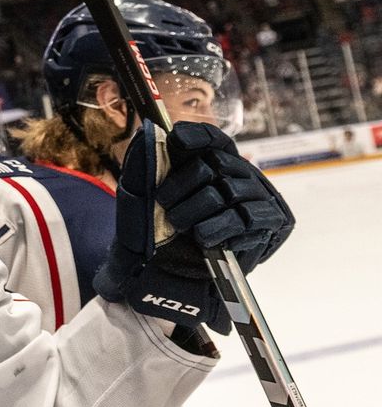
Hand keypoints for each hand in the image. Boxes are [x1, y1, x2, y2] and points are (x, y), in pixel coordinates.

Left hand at [94, 121, 293, 333]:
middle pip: (218, 163)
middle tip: (165, 205)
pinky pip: (247, 217)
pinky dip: (220, 227)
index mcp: (210, 163)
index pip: (212, 138)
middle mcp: (237, 175)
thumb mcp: (138, 196)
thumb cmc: (149, 232)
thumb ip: (143, 164)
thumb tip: (148, 131)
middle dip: (185, 183)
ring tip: (179, 226)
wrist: (161, 275)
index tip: (177, 141)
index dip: (197, 136)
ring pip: (229, 191)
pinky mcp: (269, 224)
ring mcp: (256, 198)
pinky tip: (203, 237)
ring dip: (198, 209)